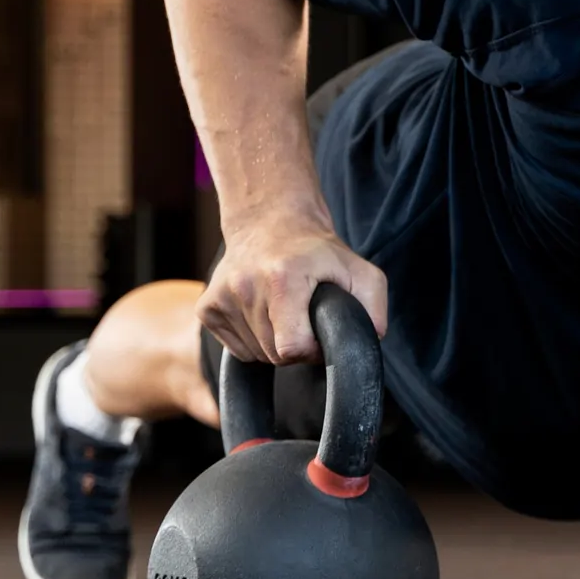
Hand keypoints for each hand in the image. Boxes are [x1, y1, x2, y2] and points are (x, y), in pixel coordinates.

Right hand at [199, 207, 388, 365]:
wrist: (271, 222)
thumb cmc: (318, 252)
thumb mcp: (360, 272)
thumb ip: (373, 310)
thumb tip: (368, 341)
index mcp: (283, 277)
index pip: (292, 348)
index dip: (312, 350)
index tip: (318, 332)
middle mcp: (245, 286)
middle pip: (275, 355)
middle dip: (296, 346)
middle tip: (304, 318)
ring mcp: (221, 297)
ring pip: (257, 355)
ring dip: (275, 343)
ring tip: (284, 311)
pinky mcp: (206, 308)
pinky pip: (238, 350)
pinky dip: (255, 341)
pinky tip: (264, 313)